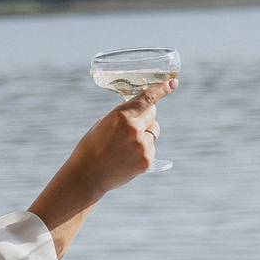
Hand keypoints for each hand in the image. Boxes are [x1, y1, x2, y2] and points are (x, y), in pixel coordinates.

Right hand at [29, 77, 174, 253]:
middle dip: (146, 115)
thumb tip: (137, 107)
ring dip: (145, 134)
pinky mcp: (146, 160)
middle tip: (134, 123)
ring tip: (126, 145)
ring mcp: (141, 145)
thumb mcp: (103, 124)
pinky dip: (143, 150)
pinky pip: (151, 148)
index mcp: (121, 115)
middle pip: (152, 114)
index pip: (147, 98)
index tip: (173, 83)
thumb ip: (122, 115)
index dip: (162, 89)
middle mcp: (134, 129)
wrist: (87, 176)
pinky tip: (127, 157)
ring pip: (154, 132)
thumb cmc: (91, 147)